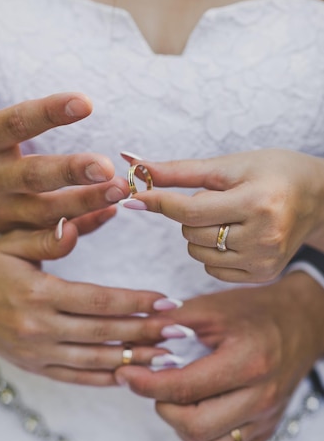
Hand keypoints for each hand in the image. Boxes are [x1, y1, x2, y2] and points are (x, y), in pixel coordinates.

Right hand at [0, 0, 128, 231]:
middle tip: (109, 167)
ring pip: (44, 211)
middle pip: (33, 175)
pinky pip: (46, 230)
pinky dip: (78, 226)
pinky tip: (109, 213)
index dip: (50, 113)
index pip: (16, 122)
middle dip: (70, 173)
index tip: (86, 101)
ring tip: (120, 193)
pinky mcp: (8, 227)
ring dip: (83, 205)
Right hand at [0, 214, 169, 385]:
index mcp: (38, 295)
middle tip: (182, 332)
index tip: (169, 302)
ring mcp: (37, 353)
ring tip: (168, 358)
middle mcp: (39, 329)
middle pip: (104, 334)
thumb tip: (87, 219)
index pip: (99, 302)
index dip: (137, 302)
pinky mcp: (34, 368)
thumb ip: (52, 236)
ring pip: (95, 361)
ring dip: (134, 360)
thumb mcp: (13, 243)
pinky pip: (76, 378)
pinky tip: (131, 376)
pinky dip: (106, 378)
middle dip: (147, 333)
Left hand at [115, 272, 323, 440]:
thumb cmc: (255, 311)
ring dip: (183, 430)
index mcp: (246, 361)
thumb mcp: (212, 307)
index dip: (145, 383)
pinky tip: (199, 422)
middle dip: (163, 407)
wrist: (299, 322)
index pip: (184, 387)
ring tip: (178, 401)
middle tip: (156, 386)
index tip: (125, 374)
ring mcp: (266, 418)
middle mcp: (259, 396)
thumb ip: (171, 322)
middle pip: (196, 426)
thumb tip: (132, 337)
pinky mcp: (267, 431)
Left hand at [120, 150, 323, 281]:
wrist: (317, 196)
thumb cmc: (272, 172)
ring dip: (199, 234)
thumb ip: (180, 171)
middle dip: (190, 215)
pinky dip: (212, 253)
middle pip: (191, 233)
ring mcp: (264, 260)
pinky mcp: (263, 275)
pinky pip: (213, 270)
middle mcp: (264, 236)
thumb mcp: (228, 165)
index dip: (159, 203)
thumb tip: (136, 166)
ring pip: (198, 254)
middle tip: (217, 199)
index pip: (191, 211)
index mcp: (257, 202)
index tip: (135, 197)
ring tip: (228, 216)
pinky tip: (234, 235)